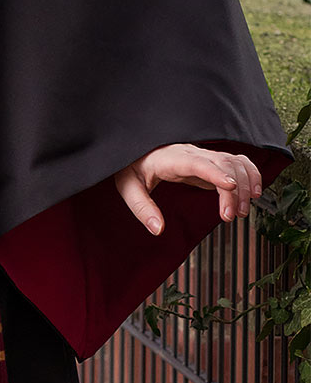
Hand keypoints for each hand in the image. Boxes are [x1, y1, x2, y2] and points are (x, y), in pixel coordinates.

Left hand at [113, 143, 263, 234]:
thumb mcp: (129, 188)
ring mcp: (203, 155)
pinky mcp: (211, 162)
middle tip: (231, 217)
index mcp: (170, 158)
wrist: (137, 152)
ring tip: (242, 212)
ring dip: (246, 184)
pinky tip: (254, 194)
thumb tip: (157, 229)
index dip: (214, 172)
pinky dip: (250, 174)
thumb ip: (142, 208)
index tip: (230, 186)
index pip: (196, 162)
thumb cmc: (132, 168)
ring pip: (234, 162)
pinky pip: (237, 162)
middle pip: (221, 164)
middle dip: (233, 190)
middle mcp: (190, 153)